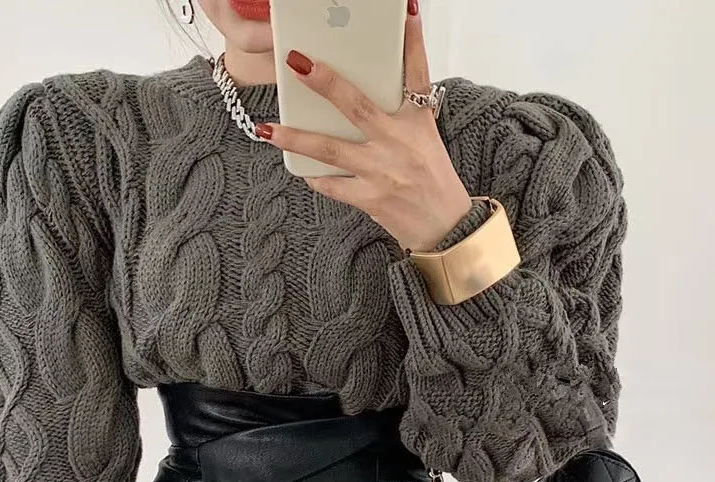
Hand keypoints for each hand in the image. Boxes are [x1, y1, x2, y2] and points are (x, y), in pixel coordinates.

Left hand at [258, 1, 474, 252]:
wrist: (446, 227)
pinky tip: (299, 167)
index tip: (405, 12)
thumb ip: (398, 114)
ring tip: (268, 128)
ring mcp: (383, 171)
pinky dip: (315, 176)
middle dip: (326, 83)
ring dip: (297, 138)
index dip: (412, 41)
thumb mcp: (424, 139)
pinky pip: (334, 185)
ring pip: (332, 149)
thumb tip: (362, 94)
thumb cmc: (432, 181)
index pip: (417, 74)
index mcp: (417, 122)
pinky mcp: (372, 199)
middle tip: (298, 63)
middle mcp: (400, 142)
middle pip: (358, 106)